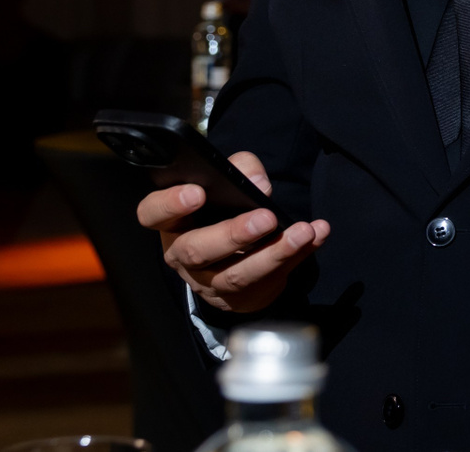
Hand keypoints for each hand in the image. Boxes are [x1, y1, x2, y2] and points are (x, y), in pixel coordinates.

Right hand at [136, 152, 329, 312]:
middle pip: (196, 251)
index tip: (198, 192)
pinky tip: (317, 236)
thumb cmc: (225, 208)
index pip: (152, 214)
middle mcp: (183, 256)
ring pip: (235, 275)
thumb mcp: (228, 182)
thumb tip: (258, 183)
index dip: (170, 205)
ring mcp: (209, 283)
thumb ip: (240, 170)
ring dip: (274, 253)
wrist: (237, 252)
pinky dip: (298, 257)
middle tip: (267, 217)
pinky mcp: (240, 298)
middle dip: (233, 234)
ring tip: (303, 232)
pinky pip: (270, 281)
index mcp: (173, 222)